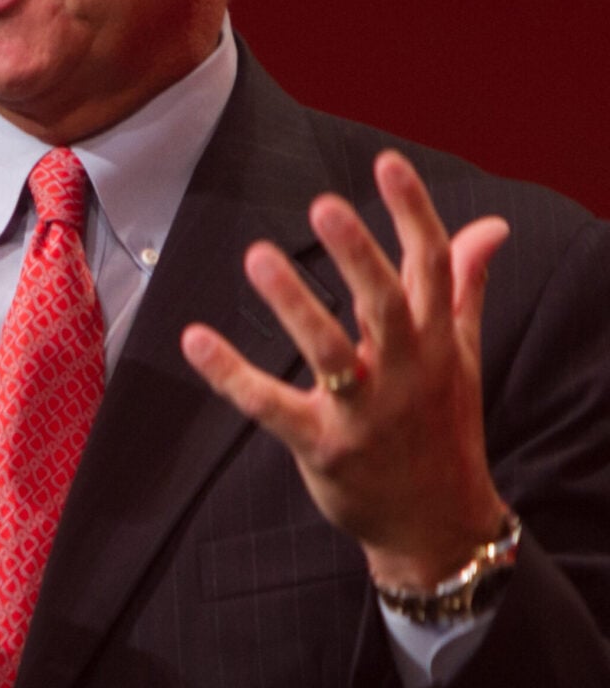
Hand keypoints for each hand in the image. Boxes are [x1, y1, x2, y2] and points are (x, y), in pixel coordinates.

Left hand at [181, 150, 510, 591]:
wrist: (438, 525)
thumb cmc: (441, 426)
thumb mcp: (460, 354)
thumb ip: (466, 285)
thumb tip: (492, 226)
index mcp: (437, 342)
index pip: (433, 266)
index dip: (413, 212)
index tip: (386, 162)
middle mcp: (407, 372)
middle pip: (387, 304)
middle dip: (359, 253)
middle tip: (323, 204)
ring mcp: (365, 413)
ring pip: (330, 352)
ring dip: (293, 304)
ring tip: (257, 256)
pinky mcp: (323, 447)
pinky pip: (272, 408)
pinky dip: (231, 374)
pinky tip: (195, 338)